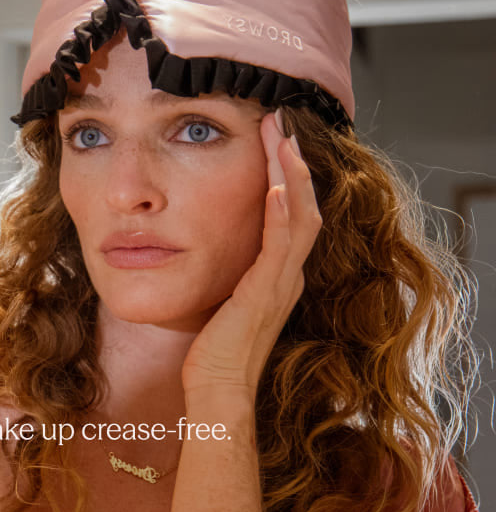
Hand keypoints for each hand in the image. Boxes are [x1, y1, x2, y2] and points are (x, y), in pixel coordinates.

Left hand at [181, 109, 322, 404]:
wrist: (218, 389)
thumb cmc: (215, 349)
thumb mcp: (226, 299)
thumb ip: (232, 272)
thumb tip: (209, 244)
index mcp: (278, 274)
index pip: (291, 212)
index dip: (286, 174)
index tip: (272, 139)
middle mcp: (287, 274)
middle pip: (302, 205)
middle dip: (292, 162)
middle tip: (279, 122)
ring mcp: (281, 283)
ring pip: (298, 217)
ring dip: (290, 175)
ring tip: (280, 137)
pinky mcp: (265, 294)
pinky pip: (279, 247)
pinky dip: (280, 214)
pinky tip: (274, 186)